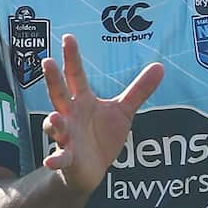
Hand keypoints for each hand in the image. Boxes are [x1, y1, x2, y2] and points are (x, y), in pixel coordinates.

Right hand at [41, 34, 164, 195]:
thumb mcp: (123, 111)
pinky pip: (60, 158)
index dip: (72, 57)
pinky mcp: (68, 158)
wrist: (91, 170)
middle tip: (47, 61)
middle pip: (59, 94)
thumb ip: (139, 90)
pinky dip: (55, 160)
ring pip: (55, 126)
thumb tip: (160, 66)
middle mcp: (70, 115)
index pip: (76, 75)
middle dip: (53, 79)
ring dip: (53, 122)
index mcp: (82, 100)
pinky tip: (51, 161)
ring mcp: (66, 136)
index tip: (68, 37)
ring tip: (54, 118)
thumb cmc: (102, 136)